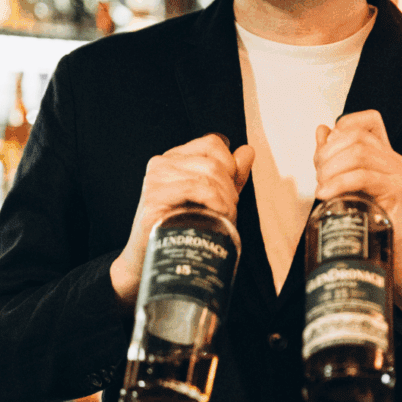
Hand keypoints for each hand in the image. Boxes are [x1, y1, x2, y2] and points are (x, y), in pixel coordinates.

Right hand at [110, 134, 254, 307]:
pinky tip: (218, 215)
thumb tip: (248, 151)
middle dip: (230, 188)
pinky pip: (194, 188)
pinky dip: (214, 202)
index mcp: (175, 157)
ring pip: (207, 176)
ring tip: (224, 217)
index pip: (212, 143)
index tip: (231, 190)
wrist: (153, 258)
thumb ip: (231, 174)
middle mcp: (162, 163)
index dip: (230, 165)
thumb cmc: (184, 226)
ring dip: (225, 199)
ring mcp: (155, 179)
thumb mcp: (214, 196)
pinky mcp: (153, 197)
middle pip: (213, 162)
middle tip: (230, 210)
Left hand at [314, 110, 401, 319]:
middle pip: (356, 137)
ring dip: (330, 169)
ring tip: (321, 188)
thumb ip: (333, 156)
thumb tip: (322, 130)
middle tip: (318, 176)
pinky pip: (364, 176)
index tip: (325, 151)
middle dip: (327, 154)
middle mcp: (395, 159)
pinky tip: (326, 195)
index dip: (343, 126)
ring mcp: (399, 174)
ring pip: (359, 154)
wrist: (392, 257)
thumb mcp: (344, 184)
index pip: (368, 120)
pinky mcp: (398, 191)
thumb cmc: (367, 222)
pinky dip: (339, 183)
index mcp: (383, 154)